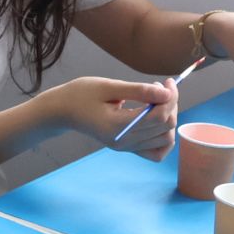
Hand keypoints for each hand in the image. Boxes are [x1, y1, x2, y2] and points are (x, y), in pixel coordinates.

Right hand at [46, 75, 177, 161]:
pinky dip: (163, 139)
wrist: (62, 111)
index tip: (168, 81)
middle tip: (161, 88)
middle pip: (165, 127)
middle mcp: (124, 141)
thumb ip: (139, 90)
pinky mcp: (126, 147)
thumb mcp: (108, 86)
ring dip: (169, 120)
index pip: (159, 116)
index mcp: (118, 126)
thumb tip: (167, 93)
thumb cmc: (81, 95)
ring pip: (165, 140)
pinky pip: (156, 152)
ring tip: (157, 103)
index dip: (171, 97)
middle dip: (171, 105)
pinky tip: (157, 123)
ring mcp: (125, 147)